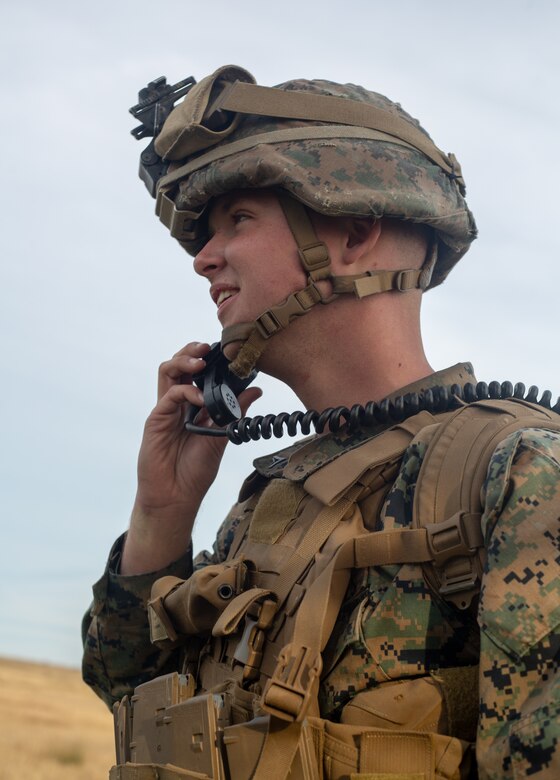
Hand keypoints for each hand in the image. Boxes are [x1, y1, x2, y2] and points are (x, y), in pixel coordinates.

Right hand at [121, 341, 260, 573]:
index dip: (208, 359)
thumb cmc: (195, 471)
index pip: (196, 373)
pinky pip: (169, 396)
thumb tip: (256, 389)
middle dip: (192, 350)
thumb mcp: (222, 436)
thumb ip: (235, 411)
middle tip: (208, 347)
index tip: (226, 352)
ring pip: (167, 372)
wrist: (176, 497)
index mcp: (192, 407)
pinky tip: (201, 400)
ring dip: (183, 361)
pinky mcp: (156, 420)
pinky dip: (186, 392)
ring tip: (200, 362)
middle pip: (178, 365)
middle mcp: (177, 404)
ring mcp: (165, 411)